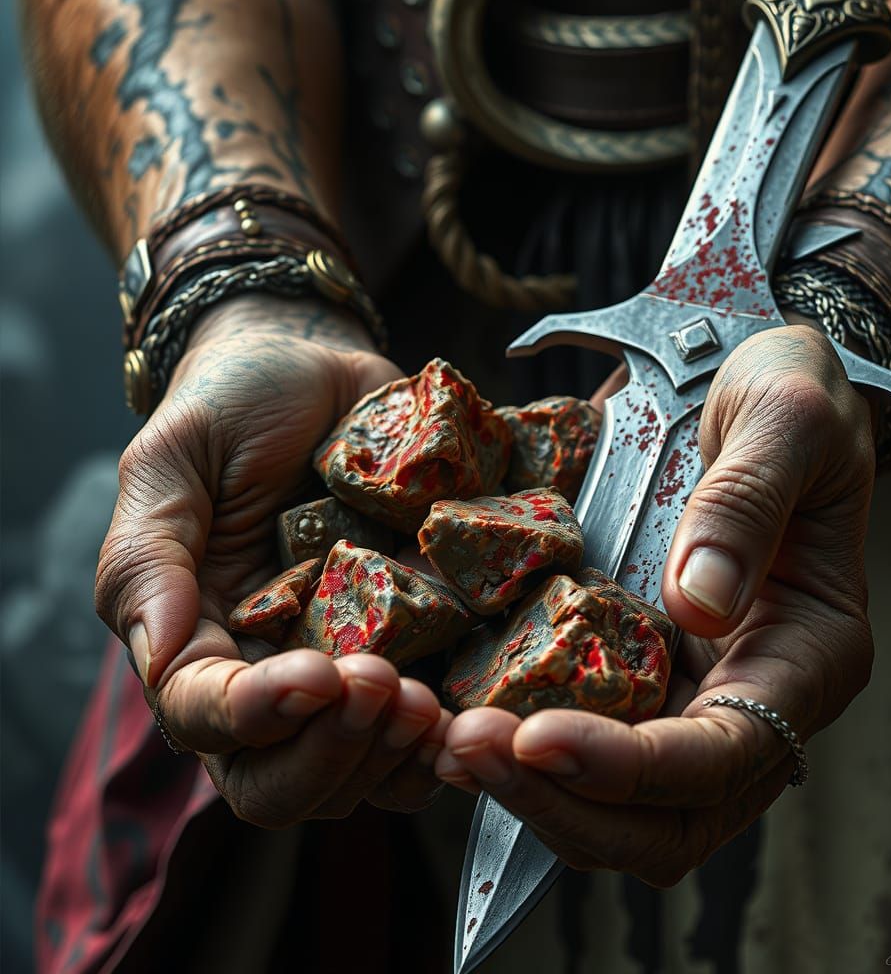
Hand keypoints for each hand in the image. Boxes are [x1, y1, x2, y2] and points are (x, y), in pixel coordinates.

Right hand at [95, 295, 449, 825]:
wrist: (315, 368)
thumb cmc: (232, 410)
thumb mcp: (172, 465)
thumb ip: (148, 558)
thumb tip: (161, 651)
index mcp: (202, 644)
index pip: (206, 721)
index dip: (255, 719)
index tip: (313, 679)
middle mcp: (273, 676)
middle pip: (283, 783)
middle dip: (335, 752)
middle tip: (385, 688)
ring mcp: (350, 669)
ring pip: (363, 776)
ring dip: (397, 759)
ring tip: (431, 704)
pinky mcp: (417, 648)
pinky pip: (432, 733)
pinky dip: (455, 741)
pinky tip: (480, 711)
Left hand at [435, 324, 875, 884]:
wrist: (750, 380)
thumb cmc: (788, 391)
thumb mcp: (783, 418)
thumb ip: (747, 505)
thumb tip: (696, 608)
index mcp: (807, 657)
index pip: (726, 757)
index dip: (633, 767)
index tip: (540, 737)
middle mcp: (747, 697)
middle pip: (665, 817)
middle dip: (565, 804)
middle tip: (467, 752)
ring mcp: (685, 690)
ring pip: (613, 800)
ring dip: (530, 791)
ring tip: (447, 745)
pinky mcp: (630, 665)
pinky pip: (577, 736)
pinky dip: (519, 749)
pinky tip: (455, 717)